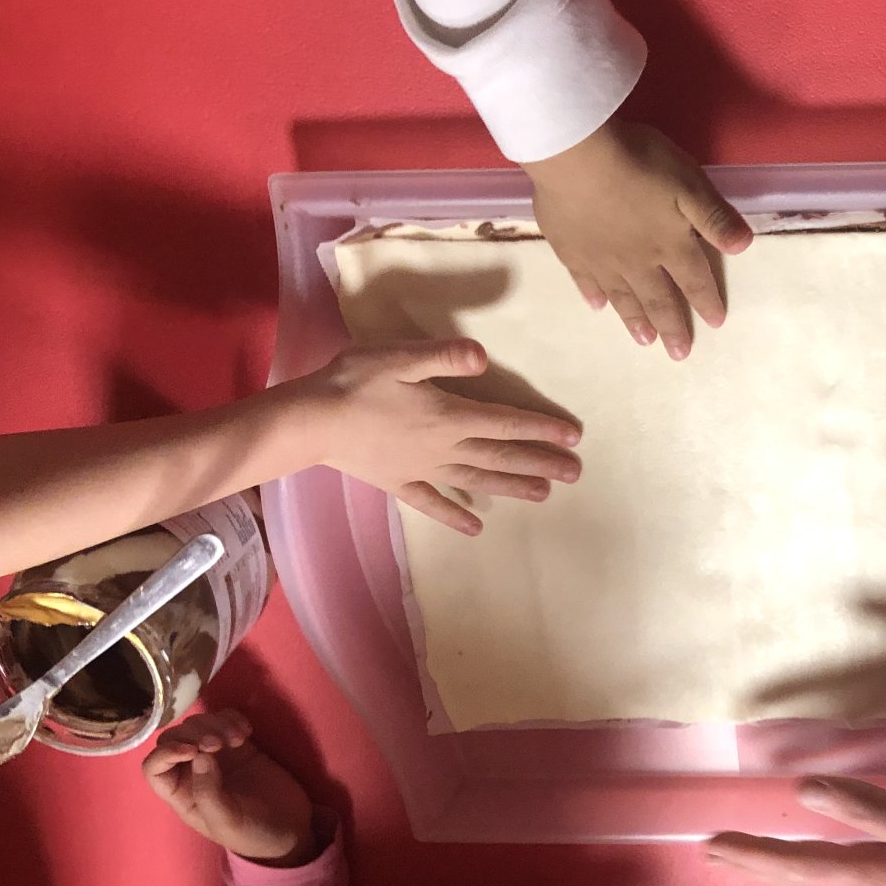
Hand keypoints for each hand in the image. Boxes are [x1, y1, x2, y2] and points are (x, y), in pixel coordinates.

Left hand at [142, 710, 319, 864]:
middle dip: (194, 734)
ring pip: (198, 725)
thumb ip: (208, 792)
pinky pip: (225, 720)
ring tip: (239, 739)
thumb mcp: (226, 822)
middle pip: (175, 738)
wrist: (290, 829)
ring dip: (215, 725)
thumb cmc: (251, 834)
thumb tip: (198, 756)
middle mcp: (192, 771)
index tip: (193, 751)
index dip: (166, 753)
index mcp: (181, 793)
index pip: (155, 767)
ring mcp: (216, 755)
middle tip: (219, 744)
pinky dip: (232, 718)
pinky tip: (247, 732)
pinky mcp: (239, 745)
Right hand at [301, 338, 582, 535]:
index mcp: (449, 416)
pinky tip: (475, 528)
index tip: (573, 439)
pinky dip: (455, 517)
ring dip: (510, 488)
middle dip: (539, 463)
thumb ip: (444, 356)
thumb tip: (484, 357)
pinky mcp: (398, 483)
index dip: (541, 429)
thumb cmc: (353, 382)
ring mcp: (421, 469)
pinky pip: (433, 504)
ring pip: (476, 482)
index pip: (505, 423)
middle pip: (499, 457)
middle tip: (575, 474)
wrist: (310, 422)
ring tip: (542, 496)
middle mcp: (443, 449)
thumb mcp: (399, 357)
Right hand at [522, 117, 752, 359]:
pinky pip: (584, 280)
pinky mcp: (570, 249)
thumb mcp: (690, 183)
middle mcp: (638, 261)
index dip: (706, 301)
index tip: (715, 324)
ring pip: (623, 297)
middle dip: (672, 327)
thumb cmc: (639, 164)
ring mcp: (601, 259)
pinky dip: (593, 295)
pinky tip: (597, 307)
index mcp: (670, 245)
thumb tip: (744, 248)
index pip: (694, 280)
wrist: (575, 155)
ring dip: (636, 320)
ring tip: (644, 342)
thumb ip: (715, 217)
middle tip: (678, 354)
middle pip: (659, 299)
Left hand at [704, 778, 885, 885]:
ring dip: (791, 868)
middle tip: (719, 854)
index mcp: (879, 880)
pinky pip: (853, 884)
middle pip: (808, 878)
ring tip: (759, 860)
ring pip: (829, 883)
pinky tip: (830, 871)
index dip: (757, 855)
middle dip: (764, 864)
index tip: (712, 846)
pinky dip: (825, 872)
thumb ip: (875, 811)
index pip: (802, 865)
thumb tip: (807, 792)